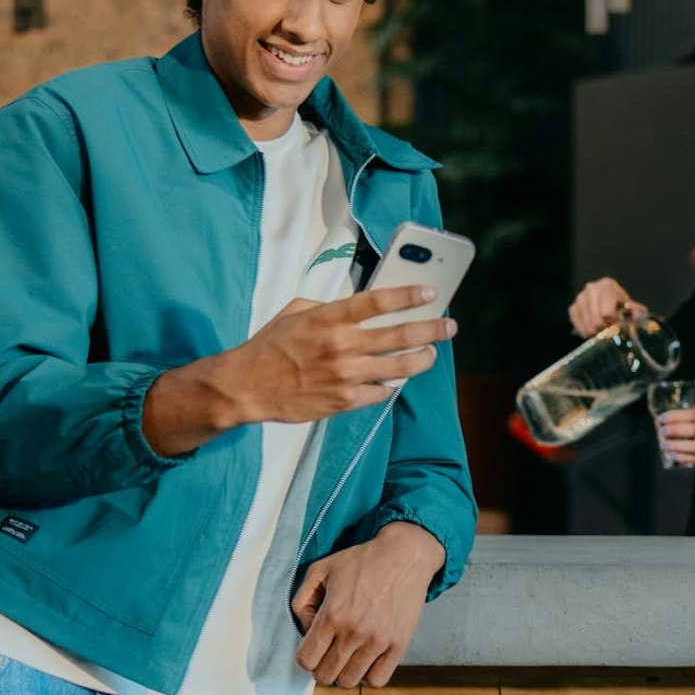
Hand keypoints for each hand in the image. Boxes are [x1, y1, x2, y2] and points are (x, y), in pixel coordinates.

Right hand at [143, 287, 455, 453]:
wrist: (247, 387)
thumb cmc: (270, 348)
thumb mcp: (296, 312)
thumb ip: (329, 307)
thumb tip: (357, 308)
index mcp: (329, 318)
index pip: (378, 302)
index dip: (408, 296)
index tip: (430, 294)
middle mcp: (342, 345)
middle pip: (400, 335)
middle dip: (431, 329)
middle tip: (448, 326)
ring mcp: (345, 375)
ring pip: (399, 367)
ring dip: (422, 359)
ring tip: (431, 353)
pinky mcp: (344, 400)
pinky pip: (380, 392)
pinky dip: (390, 384)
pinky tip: (395, 378)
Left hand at [291, 522, 443, 687]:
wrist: (404, 556)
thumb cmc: (362, 561)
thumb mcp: (320, 570)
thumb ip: (301, 601)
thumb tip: (305, 630)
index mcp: (332, 615)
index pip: (306, 660)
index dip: (305, 657)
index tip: (313, 648)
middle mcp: (354, 632)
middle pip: (326, 676)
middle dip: (322, 667)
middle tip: (329, 654)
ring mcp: (378, 642)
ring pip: (350, 681)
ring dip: (344, 673)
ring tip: (348, 657)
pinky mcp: (398, 646)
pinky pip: (377, 680)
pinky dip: (368, 675)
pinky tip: (367, 660)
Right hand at [568, 277, 646, 337]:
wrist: (609, 303)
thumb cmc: (621, 305)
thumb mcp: (631, 307)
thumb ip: (636, 312)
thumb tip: (637, 317)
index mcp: (606, 285)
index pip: (607, 312)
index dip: (613, 322)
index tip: (617, 323)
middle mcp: (591, 289)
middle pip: (597, 320)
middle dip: (605, 328)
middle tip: (610, 329)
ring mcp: (580, 298)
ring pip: (588, 326)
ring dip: (596, 332)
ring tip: (603, 329)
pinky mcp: (573, 308)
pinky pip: (579, 327)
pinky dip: (587, 332)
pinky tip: (594, 330)